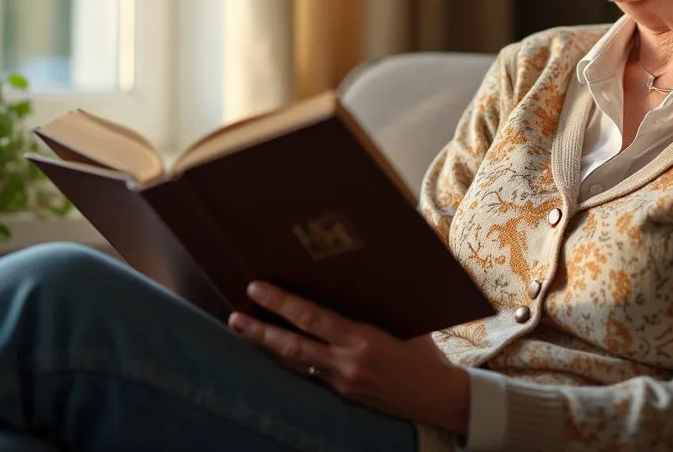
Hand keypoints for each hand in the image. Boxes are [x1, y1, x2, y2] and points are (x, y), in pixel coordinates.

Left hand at [227, 281, 469, 434]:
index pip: (313, 319)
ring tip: (245, 330)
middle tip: (235, 316)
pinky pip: (311, 375)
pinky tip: (277, 350)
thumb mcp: (405, 321)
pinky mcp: (343, 395)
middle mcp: (347, 363)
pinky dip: (293, 361)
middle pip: (292, 346)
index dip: (282, 304)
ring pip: (296, 363)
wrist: (437, 397)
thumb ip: (375, 305)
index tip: (257, 289)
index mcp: (363, 340)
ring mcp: (342, 382)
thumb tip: (350, 274)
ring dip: (269, 347)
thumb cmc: (424, 352)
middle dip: (260, 331)